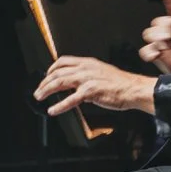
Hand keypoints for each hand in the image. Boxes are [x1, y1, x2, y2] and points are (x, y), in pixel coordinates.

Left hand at [35, 55, 158, 118]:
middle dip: (44, 82)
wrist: (133, 89)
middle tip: (38, 90)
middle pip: (58, 72)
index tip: (46, 75)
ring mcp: (87, 79)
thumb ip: (88, 75)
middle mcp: (85, 68)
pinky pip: (70, 99)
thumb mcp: (101, 72)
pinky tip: (53, 110)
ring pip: (60, 82)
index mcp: (88, 62)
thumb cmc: (121, 84)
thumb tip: (77, 84)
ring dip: (46, 90)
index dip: (51, 68)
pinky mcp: (90, 91)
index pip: (63, 61)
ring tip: (39, 97)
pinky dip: (59, 106)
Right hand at [139, 0, 170, 74]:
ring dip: (155, 38)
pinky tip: (156, 56)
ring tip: (165, 47)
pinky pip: (145, 50)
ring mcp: (161, 41)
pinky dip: (149, 53)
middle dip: (162, 27)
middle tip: (168, 37)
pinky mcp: (154, 53)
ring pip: (149, 33)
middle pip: (159, 20)